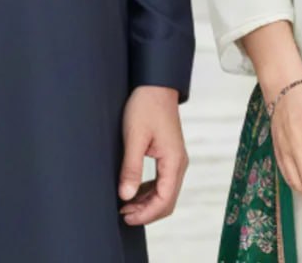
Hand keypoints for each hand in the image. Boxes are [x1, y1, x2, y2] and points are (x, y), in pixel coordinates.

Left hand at [119, 86, 187, 225]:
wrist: (155, 84)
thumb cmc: (146, 106)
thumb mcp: (135, 137)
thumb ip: (131, 168)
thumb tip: (126, 196)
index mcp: (174, 160)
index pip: (164, 200)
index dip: (146, 214)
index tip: (126, 216)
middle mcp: (179, 163)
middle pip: (167, 200)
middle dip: (146, 212)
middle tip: (123, 213)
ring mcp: (175, 159)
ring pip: (165, 192)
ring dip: (147, 203)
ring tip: (125, 204)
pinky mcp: (169, 155)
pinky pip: (162, 181)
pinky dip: (149, 191)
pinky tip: (133, 190)